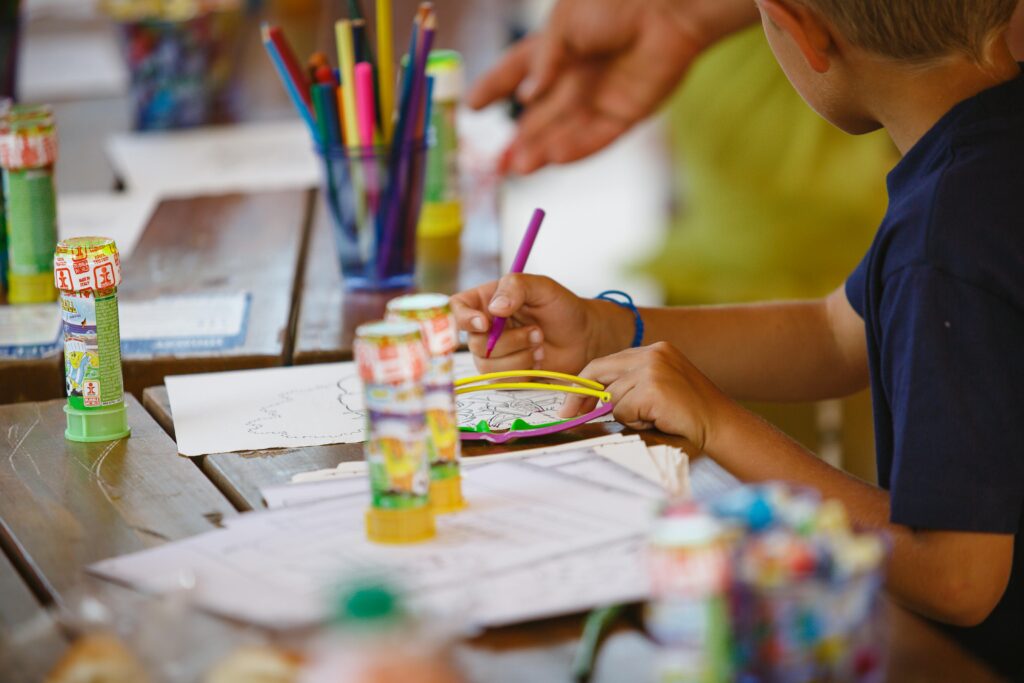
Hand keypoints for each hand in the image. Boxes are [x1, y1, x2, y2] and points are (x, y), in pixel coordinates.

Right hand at [450, 274, 631, 373]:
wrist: (583, 337)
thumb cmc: (561, 308)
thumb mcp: (541, 287)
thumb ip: (516, 288)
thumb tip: (494, 309)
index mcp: (486, 302)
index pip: (457, 309)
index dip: (464, 319)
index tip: (485, 324)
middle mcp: (484, 329)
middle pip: (474, 343)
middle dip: (509, 341)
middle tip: (537, 332)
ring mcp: (492, 354)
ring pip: (487, 365)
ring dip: (518, 357)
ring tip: (540, 345)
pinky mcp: (504, 374)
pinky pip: (500, 380)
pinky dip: (522, 372)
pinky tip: (538, 361)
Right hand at [468, 0, 745, 173]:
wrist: (667, 5)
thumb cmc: (613, 2)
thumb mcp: (564, 24)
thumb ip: (544, 62)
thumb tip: (525, 99)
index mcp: (557, 47)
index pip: (517, 70)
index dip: (494, 88)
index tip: (471, 107)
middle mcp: (576, 76)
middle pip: (541, 115)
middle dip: (520, 140)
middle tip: (496, 164)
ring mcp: (601, 96)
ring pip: (565, 132)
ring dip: (542, 151)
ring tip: (519, 168)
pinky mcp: (627, 112)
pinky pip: (597, 137)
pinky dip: (576, 149)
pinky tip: (555, 158)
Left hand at [561, 342, 731, 452]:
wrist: (721, 425)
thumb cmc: (689, 415)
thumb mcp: (657, 389)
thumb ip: (629, 387)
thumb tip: (590, 401)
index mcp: (654, 351)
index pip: (606, 363)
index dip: (584, 382)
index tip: (569, 401)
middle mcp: (652, 353)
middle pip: (599, 371)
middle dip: (580, 396)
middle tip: (567, 414)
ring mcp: (653, 369)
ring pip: (612, 397)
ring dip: (626, 415)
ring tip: (654, 417)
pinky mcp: (653, 388)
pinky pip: (623, 410)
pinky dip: (636, 421)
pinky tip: (658, 420)